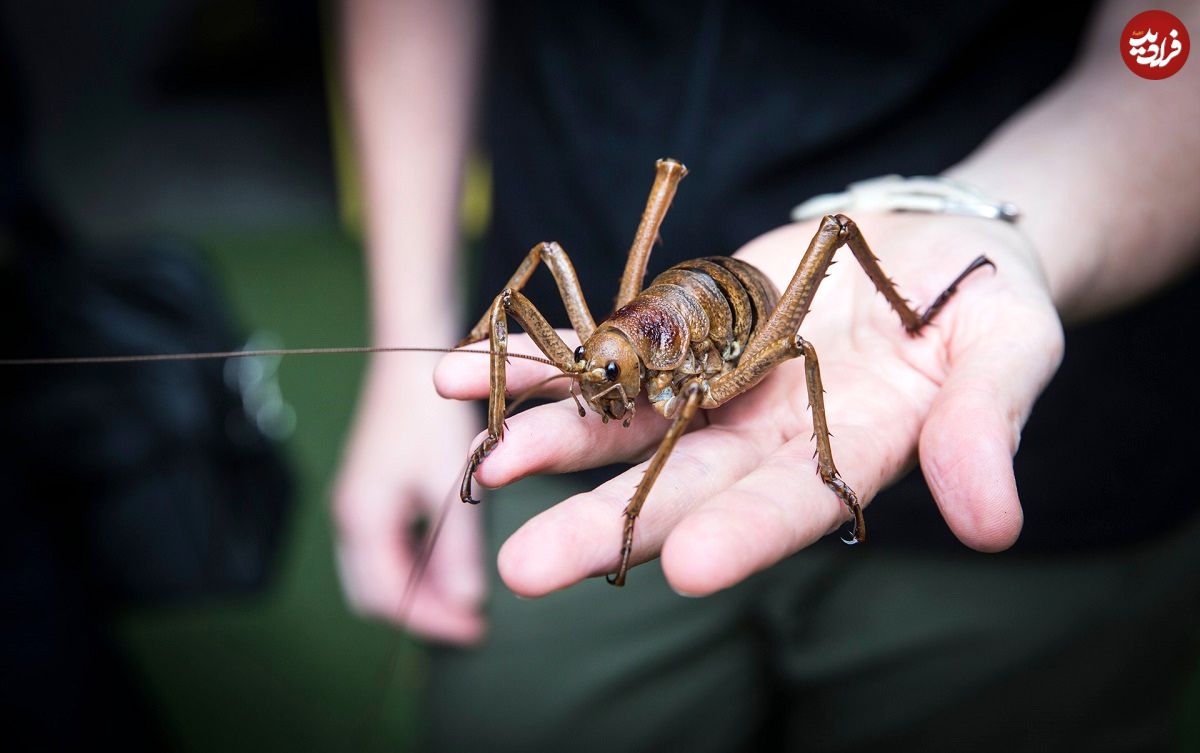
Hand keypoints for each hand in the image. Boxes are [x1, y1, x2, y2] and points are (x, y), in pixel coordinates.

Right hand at [333, 356, 485, 643]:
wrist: (410, 352)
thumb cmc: (431, 411)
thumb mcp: (449, 480)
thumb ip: (458, 544)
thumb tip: (468, 603)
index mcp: (361, 518)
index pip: (386, 597)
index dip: (430, 621)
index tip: (474, 633)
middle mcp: (349, 516)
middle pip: (375, 592)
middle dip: (420, 613)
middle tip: (471, 625)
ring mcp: (357, 503)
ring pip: (380, 571)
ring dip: (419, 590)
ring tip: (467, 601)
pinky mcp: (370, 490)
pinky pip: (386, 547)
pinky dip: (416, 565)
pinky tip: (454, 563)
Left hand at [435, 213, 1062, 596]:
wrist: (928, 242)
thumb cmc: (986, 298)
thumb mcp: (1010, 346)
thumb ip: (986, 426)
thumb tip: (995, 525)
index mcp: (844, 454)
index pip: (792, 505)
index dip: (744, 534)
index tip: (690, 568)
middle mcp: (761, 438)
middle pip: (679, 485)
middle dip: (606, 524)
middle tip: (529, 569)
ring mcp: (711, 387)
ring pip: (622, 425)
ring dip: (551, 444)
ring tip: (484, 462)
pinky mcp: (680, 333)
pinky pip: (603, 350)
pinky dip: (542, 362)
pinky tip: (465, 375)